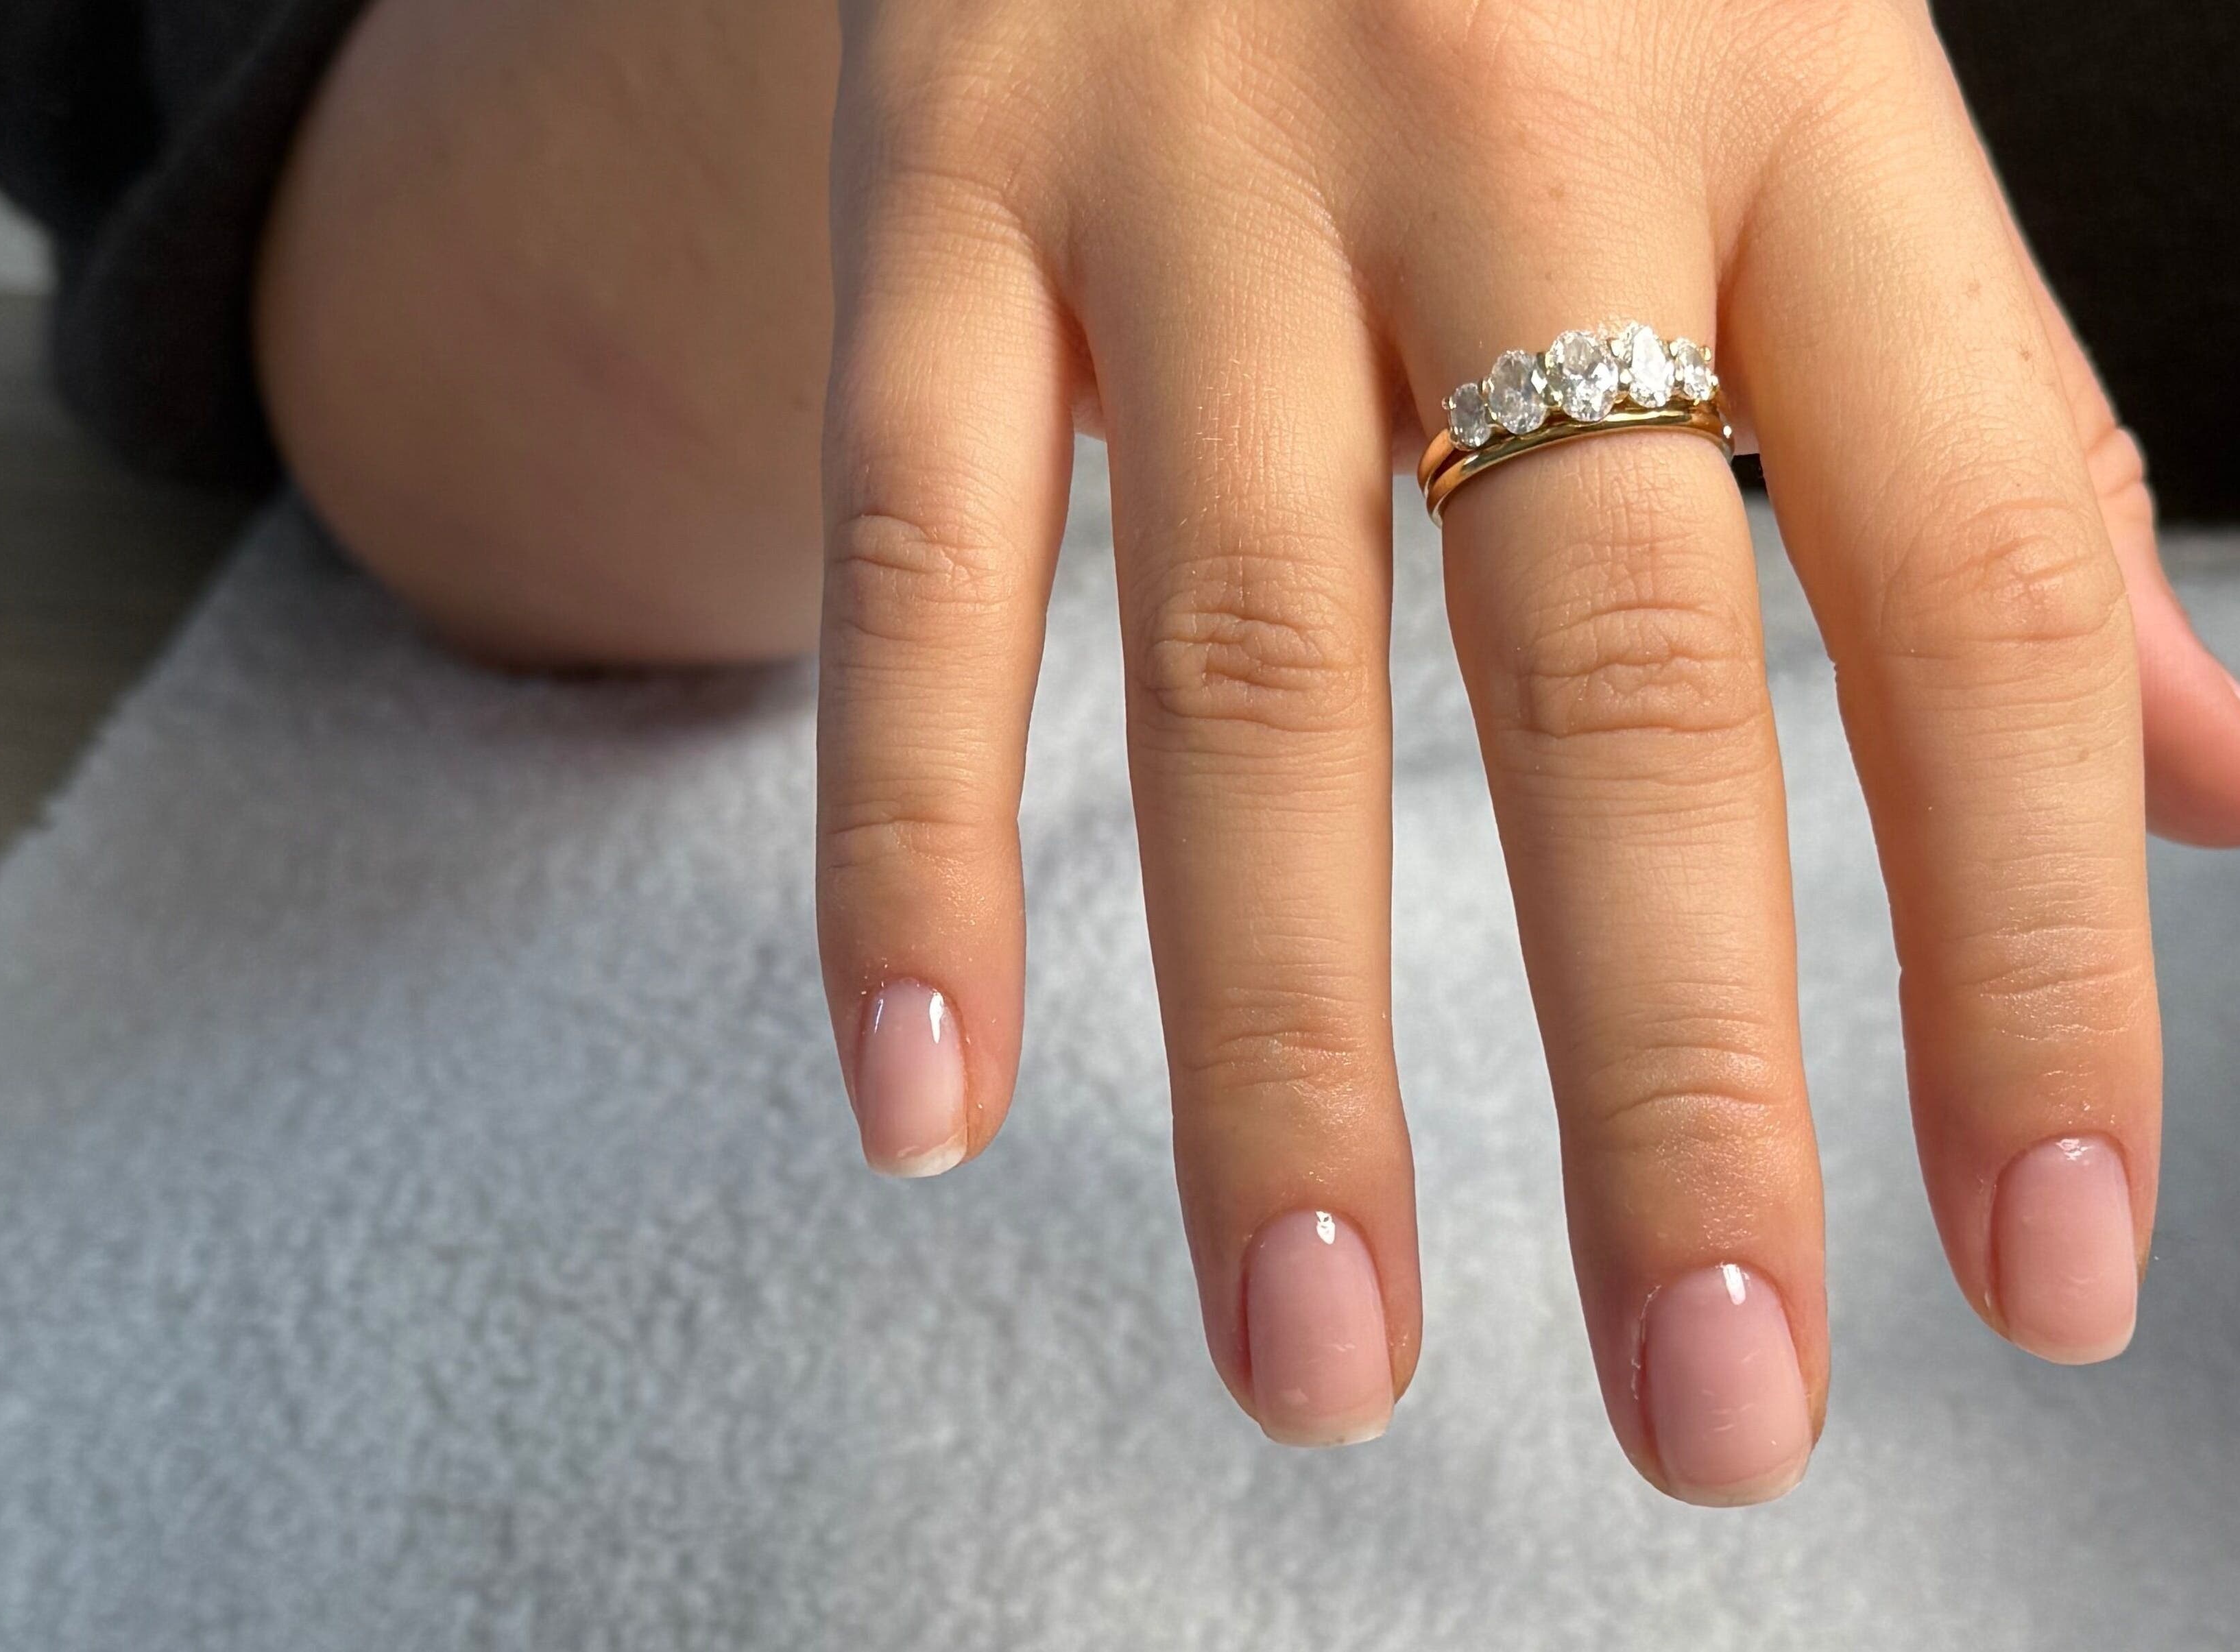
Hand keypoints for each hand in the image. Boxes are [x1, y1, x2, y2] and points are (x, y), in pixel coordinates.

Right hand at [811, 0, 2239, 1501]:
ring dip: (1276, 1048)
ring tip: (1317, 1354)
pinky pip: (907, 542)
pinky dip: (905, 832)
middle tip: (1706, 1414)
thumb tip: (2207, 779)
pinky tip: (922, 1098)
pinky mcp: (934, 180)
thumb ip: (1987, 437)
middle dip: (1667, 1081)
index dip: (2026, 945)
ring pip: (1239, 662)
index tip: (2046, 1272)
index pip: (1970, 576)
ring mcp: (1187, 160)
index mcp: (1794, 94)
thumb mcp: (1820, 100)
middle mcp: (1507, 114)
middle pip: (1608, 670)